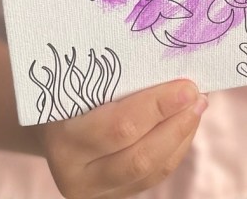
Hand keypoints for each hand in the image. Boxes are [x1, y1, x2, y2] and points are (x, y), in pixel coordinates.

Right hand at [38, 79, 206, 197]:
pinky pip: (150, 178)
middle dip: (176, 125)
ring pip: (148, 172)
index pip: (119, 127)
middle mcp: (73, 173)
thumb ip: (118, 74)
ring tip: (197, 106)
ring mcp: (92, 191)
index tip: (187, 86)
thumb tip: (171, 61)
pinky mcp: (110, 196)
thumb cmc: (68, 85)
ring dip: (180, 137)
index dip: (158, 108)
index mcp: (62, 137)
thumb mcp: (81, 76)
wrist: (49, 120)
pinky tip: (184, 125)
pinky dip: (173, 150)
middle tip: (198, 96)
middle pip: (138, 157)